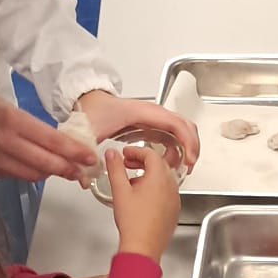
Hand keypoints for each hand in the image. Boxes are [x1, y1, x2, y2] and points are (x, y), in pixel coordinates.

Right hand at [0, 96, 97, 183]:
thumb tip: (59, 140)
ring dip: (52, 174)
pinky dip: (31, 174)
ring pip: (33, 174)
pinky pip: (16, 176)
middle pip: (45, 162)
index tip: (90, 156)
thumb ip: (31, 125)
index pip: (51, 139)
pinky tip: (39, 169)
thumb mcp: (8, 106)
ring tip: (67, 171)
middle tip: (85, 171)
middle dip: (69, 169)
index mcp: (11, 120)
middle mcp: (4, 142)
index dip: (74, 151)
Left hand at [78, 90, 200, 170]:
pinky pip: (171, 133)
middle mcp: (151, 112)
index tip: (189, 159)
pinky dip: (177, 146)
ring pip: (180, 129)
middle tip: (189, 166)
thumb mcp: (86, 133)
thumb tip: (85, 177)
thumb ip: (85, 155)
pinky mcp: (150, 124)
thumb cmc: (91, 111)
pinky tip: (170, 161)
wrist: (86, 100)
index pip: (174, 123)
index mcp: (140, 112)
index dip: (186, 141)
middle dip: (192, 145)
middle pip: (184, 124)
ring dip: (185, 147)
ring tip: (180, 167)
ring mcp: (152, 117)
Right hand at [106, 147, 179, 259]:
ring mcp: (174, 199)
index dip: (136, 151)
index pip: (151, 155)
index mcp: (159, 178)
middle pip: (159, 165)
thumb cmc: (133, 222)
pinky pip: (166, 193)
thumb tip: (112, 155)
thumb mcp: (120, 191)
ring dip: (148, 175)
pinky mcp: (173, 211)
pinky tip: (141, 198)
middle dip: (142, 161)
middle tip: (127, 163)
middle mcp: (171, 187)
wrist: (143, 247)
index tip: (125, 153)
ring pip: (163, 179)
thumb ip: (115, 168)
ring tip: (131, 182)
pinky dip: (155, 189)